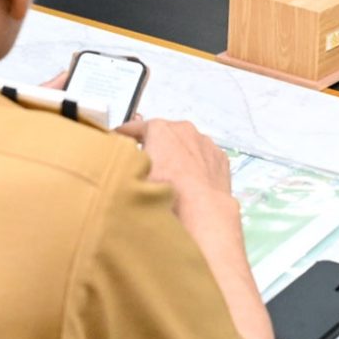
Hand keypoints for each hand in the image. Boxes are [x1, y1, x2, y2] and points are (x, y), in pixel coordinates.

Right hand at [121, 118, 237, 215]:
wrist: (200, 211)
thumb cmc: (167, 192)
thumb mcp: (133, 175)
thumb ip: (126, 162)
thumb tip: (123, 164)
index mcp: (160, 129)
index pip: (135, 127)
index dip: (124, 135)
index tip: (119, 139)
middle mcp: (184, 130)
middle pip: (163, 135)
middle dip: (155, 147)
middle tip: (147, 166)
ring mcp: (205, 143)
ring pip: (185, 146)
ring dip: (177, 157)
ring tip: (171, 179)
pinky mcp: (219, 159)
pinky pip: (203, 158)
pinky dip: (197, 167)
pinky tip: (190, 184)